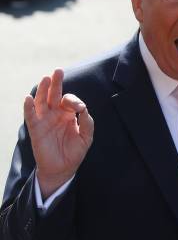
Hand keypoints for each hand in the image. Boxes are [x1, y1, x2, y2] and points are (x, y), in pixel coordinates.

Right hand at [24, 69, 93, 199]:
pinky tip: (28, 98)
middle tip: (58, 71)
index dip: (74, 101)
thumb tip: (83, 109)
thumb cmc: (74, 152)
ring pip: (42, 101)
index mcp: (68, 114)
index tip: (79, 108)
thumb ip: (87, 122)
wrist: (62, 168)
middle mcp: (55, 114)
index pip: (70, 101)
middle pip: (54, 95)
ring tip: (45, 78)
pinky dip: (28, 107)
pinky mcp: (36, 129)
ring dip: (43, 90)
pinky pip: (31, 116)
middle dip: (56, 83)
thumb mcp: (86, 137)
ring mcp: (45, 120)